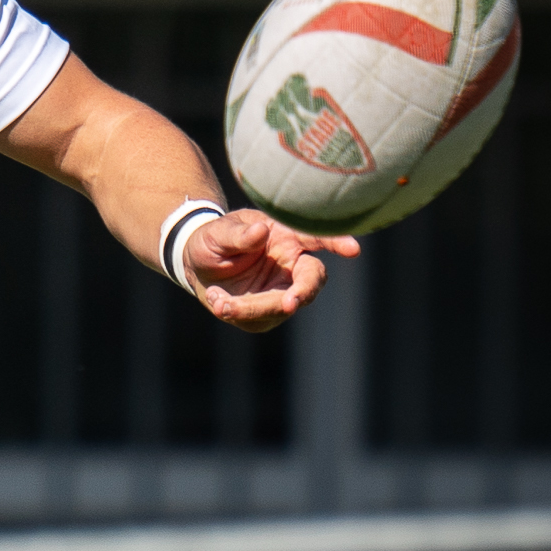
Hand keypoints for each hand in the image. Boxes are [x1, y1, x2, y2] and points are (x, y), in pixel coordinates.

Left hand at [176, 209, 360, 333]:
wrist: (197, 265)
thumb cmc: (213, 240)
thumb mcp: (218, 233)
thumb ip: (238, 234)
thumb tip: (261, 231)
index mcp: (286, 237)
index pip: (317, 238)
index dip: (336, 242)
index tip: (354, 249)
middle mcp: (291, 264)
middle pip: (310, 281)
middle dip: (303, 293)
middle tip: (289, 303)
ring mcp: (282, 290)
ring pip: (283, 305)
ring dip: (252, 308)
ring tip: (218, 300)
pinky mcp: (268, 311)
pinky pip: (261, 319)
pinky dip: (238, 313)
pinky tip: (218, 301)